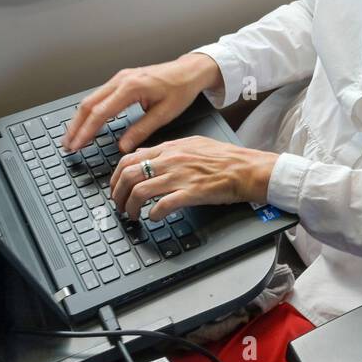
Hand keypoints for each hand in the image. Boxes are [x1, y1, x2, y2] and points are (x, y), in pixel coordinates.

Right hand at [62, 53, 221, 153]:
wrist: (189, 70)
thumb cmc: (181, 88)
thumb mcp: (165, 113)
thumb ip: (142, 130)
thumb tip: (123, 146)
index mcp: (132, 87)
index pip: (101, 112)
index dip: (86, 131)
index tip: (78, 145)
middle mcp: (122, 79)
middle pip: (89, 104)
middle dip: (76, 126)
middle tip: (68, 145)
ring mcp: (120, 78)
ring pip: (91, 99)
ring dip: (80, 119)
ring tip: (72, 137)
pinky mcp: (121, 80)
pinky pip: (99, 95)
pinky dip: (89, 110)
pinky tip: (86, 122)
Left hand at [109, 136, 277, 219]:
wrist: (247, 168)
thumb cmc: (225, 158)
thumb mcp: (192, 144)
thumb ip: (166, 150)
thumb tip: (143, 155)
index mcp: (170, 148)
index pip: (129, 159)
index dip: (115, 177)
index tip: (115, 188)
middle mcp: (171, 160)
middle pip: (128, 175)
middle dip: (117, 194)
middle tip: (119, 206)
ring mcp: (180, 176)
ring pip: (140, 191)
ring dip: (130, 207)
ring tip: (133, 216)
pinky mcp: (191, 193)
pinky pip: (162, 205)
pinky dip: (153, 214)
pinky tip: (154, 218)